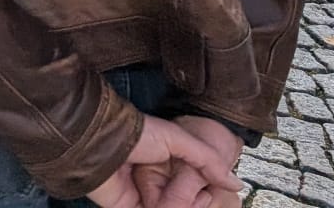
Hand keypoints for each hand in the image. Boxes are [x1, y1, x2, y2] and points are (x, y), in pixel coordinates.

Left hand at [91, 115, 242, 207]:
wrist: (97, 140)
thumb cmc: (135, 133)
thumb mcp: (178, 139)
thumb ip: (207, 161)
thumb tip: (236, 184)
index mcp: (163, 164)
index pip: (190, 187)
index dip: (200, 194)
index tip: (208, 193)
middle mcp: (151, 181)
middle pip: (180, 201)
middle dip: (189, 202)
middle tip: (199, 199)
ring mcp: (139, 196)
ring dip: (179, 206)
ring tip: (184, 201)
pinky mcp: (126, 207)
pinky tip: (170, 206)